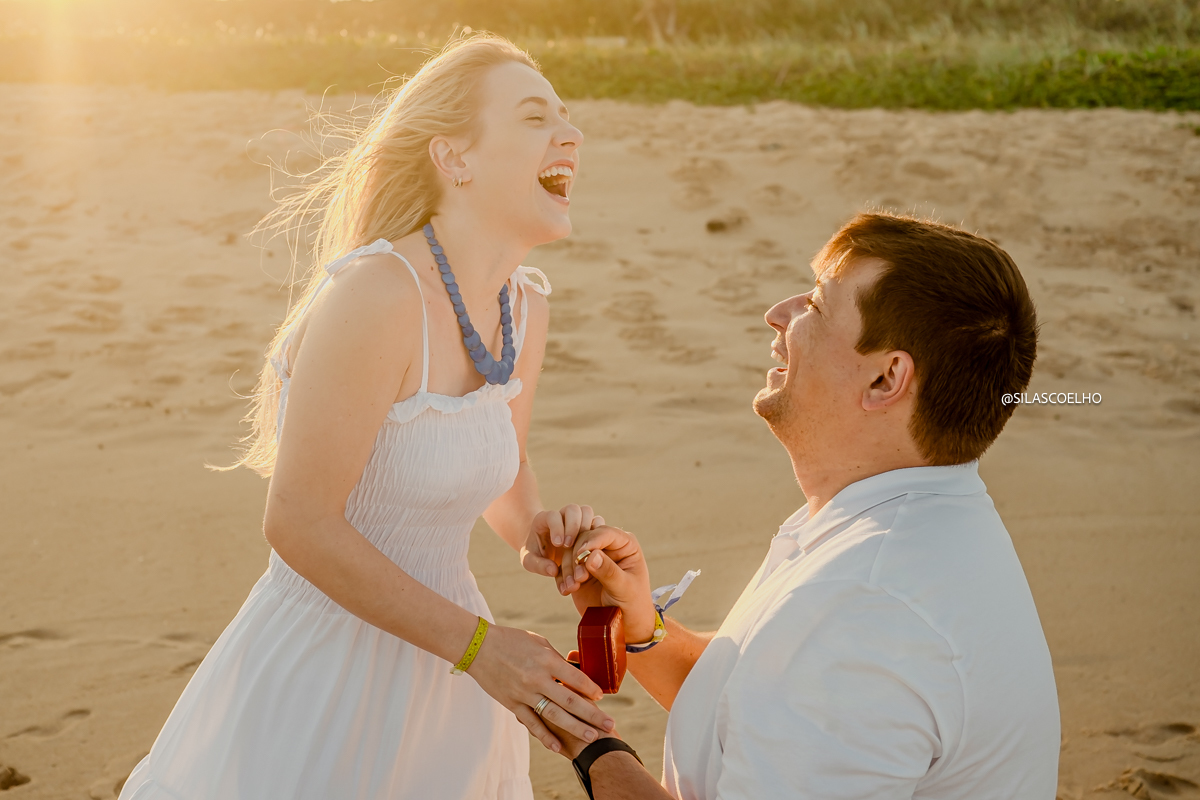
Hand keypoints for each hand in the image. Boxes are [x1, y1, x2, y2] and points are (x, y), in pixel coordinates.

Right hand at [467, 623, 614, 752]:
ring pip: (554, 715)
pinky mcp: (512, 704)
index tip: (601, 697)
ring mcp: (524, 693)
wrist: (478, 647)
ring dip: (575, 727)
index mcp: (546, 659)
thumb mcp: (538, 642)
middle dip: (593, 714)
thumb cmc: (510, 640)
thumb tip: (572, 671)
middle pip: (571, 700)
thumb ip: (555, 659)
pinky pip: (531, 723)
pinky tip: (557, 746)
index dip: (591, 689)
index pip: (575, 677)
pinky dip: (544, 736)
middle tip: (610, 725)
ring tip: (592, 737)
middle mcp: (537, 678)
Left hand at [521, 504, 604, 578]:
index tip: (558, 544)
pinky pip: (598, 521)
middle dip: (573, 526)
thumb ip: (538, 565)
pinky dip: (598, 533)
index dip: (557, 527)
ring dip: (586, 527)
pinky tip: (593, 549)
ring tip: (582, 547)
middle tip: (569, 545)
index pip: (553, 515)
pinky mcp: (588, 526)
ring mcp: (577, 519)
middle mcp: (562, 515)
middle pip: (572, 509)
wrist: (542, 549)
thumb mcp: (530, 561)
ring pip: (586, 511)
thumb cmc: (535, 553)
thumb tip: (554, 570)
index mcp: (545, 519)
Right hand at [562, 526, 657, 643]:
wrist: (624, 625)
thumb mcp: (624, 588)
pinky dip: (562, 577)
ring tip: (574, 587)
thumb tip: (590, 555)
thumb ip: (609, 571)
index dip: (592, 540)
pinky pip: (564, 566)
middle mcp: (607, 546)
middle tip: (579, 577)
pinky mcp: (578, 570)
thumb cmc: (632, 604)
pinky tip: (567, 590)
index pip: (606, 533)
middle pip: (584, 537)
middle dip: (577, 556)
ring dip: (569, 568)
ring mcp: (591, 557)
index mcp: (625, 544)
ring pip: (571, 550)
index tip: (580, 554)